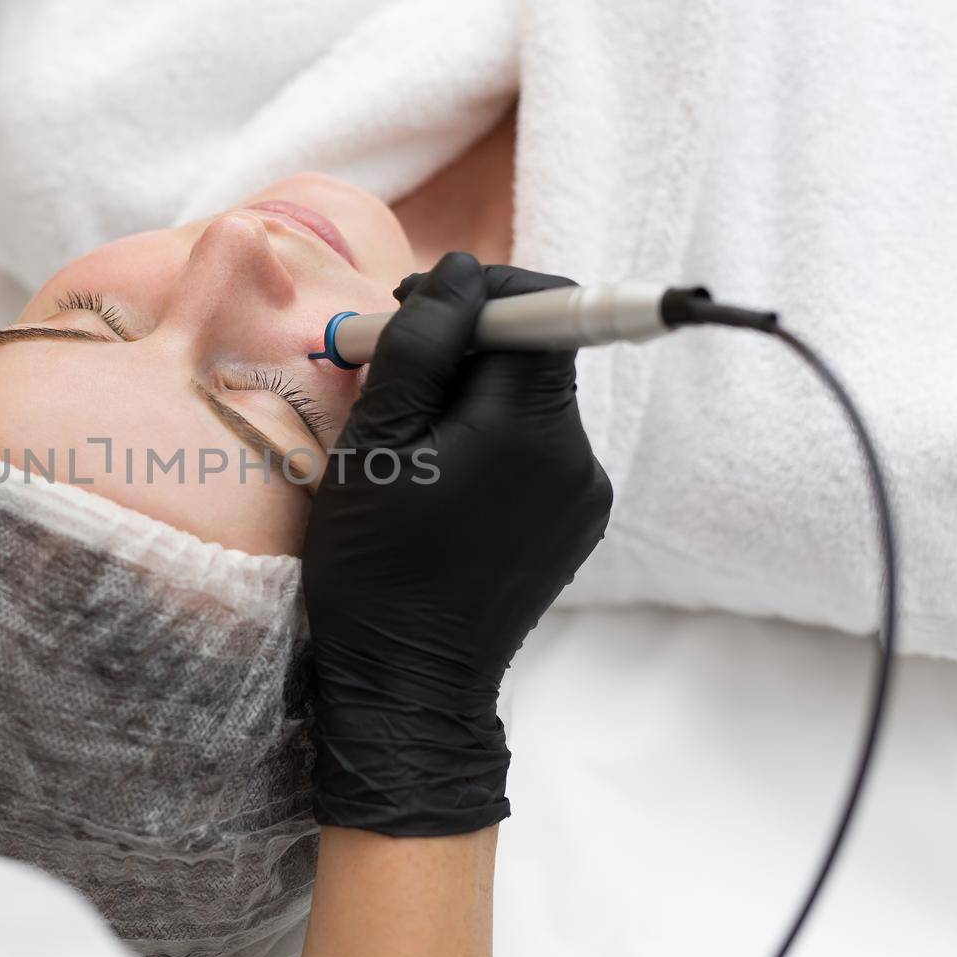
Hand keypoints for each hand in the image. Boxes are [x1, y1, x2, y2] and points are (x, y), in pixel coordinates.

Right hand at [302, 253, 612, 834]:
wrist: (406, 686)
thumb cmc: (373, 567)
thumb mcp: (374, 445)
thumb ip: (420, 345)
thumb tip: (461, 270)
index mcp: (530, 429)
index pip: (543, 307)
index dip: (478, 293)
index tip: (414, 311)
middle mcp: (576, 455)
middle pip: (535, 353)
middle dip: (464, 347)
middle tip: (389, 371)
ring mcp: (582, 494)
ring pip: (529, 400)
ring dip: (471, 395)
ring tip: (406, 441)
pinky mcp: (575, 522)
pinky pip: (535, 449)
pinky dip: (488, 440)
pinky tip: (437, 480)